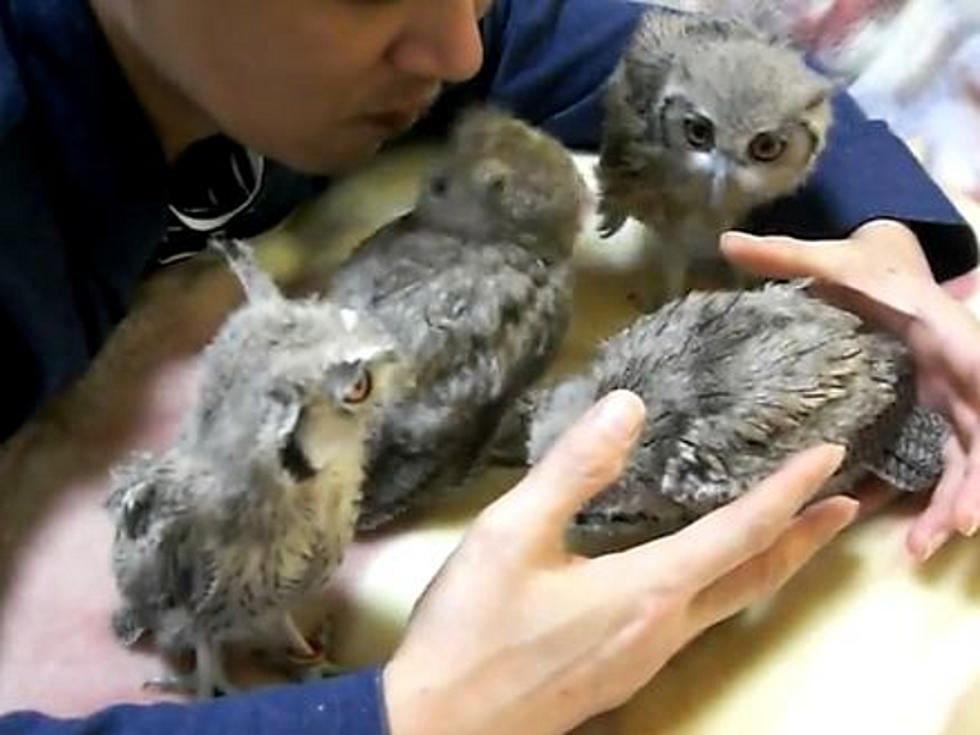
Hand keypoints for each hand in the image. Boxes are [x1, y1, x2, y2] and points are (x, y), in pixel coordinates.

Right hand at [383, 391, 855, 734]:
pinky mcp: (622, 673)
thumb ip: (571, 468)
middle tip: (845, 505)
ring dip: (768, 563)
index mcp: (646, 591)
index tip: (829, 458)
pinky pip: (695, 621)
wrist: (440, 724)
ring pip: (728, 604)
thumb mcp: (509, 533)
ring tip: (788, 532)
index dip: (788, 493)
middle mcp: (663, 629)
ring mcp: (646, 659)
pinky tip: (700, 574)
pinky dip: (725, 584)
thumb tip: (629, 406)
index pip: (739, 533)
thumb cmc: (473, 627)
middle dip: (804, 540)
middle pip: (754, 578)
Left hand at [722, 219, 979, 560]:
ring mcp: (952, 395)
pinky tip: (905, 531)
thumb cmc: (868, 265)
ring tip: (922, 550)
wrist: (892, 266)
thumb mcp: (831, 257)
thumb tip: (726, 240)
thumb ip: (785, 253)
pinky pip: (943, 459)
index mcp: (943, 331)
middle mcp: (959, 370)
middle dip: (971, 483)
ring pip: (967, 457)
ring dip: (953, 502)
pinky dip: (931, 493)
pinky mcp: (936, 412)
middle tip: (949, 531)